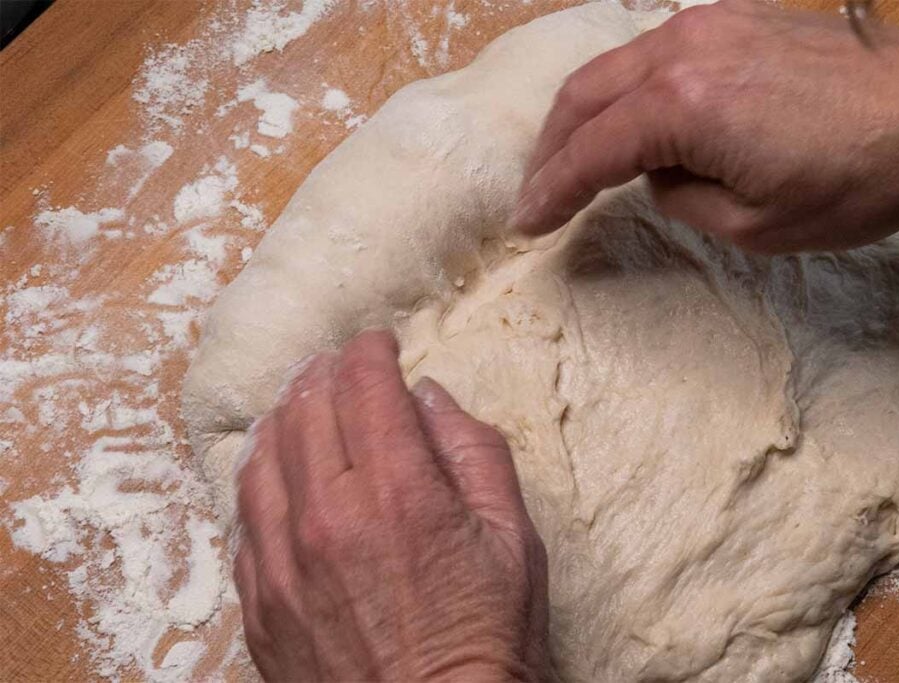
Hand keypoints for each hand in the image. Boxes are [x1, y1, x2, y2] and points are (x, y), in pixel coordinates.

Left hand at [233, 330, 549, 681]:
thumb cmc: (486, 638)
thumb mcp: (514, 538)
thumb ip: (474, 452)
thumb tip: (430, 398)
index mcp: (399, 492)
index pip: (365, 384)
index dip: (371, 349)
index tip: (381, 344)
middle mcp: (331, 516)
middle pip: (307, 406)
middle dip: (327, 371)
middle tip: (344, 366)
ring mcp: (285, 560)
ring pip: (262, 453)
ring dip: (285, 413)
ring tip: (304, 401)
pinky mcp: (262, 599)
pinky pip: (244, 515)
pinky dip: (259, 474)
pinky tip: (276, 468)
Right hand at [512, 0, 898, 252]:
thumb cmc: (857, 177)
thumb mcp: (755, 226)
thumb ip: (681, 199)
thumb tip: (659, 174)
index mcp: (684, 106)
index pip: (589, 152)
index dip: (550, 191)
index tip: (527, 222)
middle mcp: (684, 51)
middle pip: (583, 97)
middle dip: (550, 149)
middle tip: (536, 192)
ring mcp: (708, 25)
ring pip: (612, 68)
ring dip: (582, 115)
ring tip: (569, 159)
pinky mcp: (734, 19)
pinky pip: (651, 52)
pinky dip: (623, 89)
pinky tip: (624, 117)